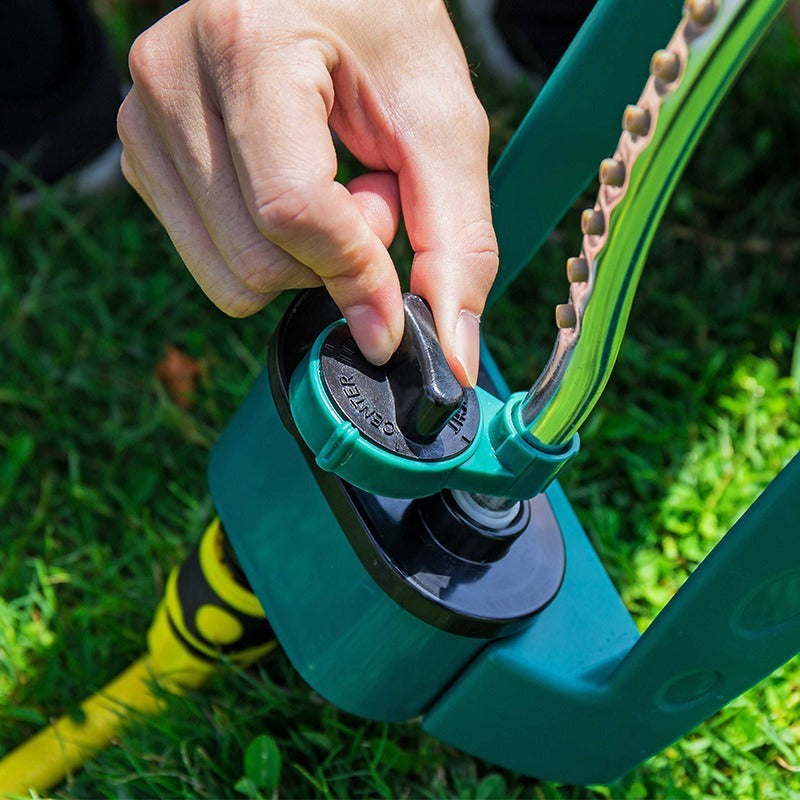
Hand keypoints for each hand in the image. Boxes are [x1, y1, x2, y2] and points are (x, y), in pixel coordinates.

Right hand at [118, 0, 497, 384]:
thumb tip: (451, 354)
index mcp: (247, 45)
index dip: (355, 274)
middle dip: (335, 255)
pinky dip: (269, 249)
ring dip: (303, 256)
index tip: (397, 312)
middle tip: (372, 191)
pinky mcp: (145, 155)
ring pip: (231, 275)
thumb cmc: (387, 30)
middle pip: (257, 260)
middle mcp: (172, 79)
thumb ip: (455, 243)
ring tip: (335, 182)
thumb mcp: (442, 123)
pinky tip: (294, 185)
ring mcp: (147, 120)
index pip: (292, 209)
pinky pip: (213, 261)